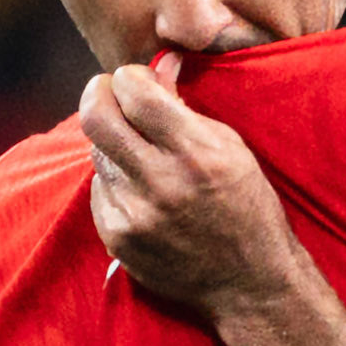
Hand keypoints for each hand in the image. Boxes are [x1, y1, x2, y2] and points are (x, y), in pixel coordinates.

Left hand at [78, 57, 302, 325]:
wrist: (249, 283)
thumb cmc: (248, 206)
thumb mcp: (230, 147)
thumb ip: (186, 105)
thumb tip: (159, 63)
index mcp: (195, 152)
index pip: (134, 92)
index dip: (129, 77)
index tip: (135, 80)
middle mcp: (160, 182)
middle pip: (97, 117)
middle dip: (99, 93)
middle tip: (109, 93)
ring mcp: (134, 215)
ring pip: (96, 153)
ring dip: (113, 142)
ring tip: (139, 149)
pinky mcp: (118, 239)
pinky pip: (99, 190)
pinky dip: (115, 179)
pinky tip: (141, 188)